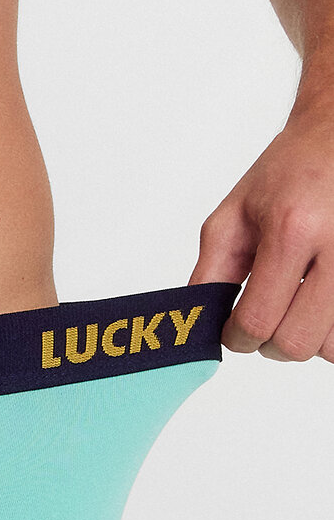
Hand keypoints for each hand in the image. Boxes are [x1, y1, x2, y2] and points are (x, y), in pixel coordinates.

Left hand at [189, 104, 333, 362]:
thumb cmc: (290, 172)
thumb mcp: (235, 214)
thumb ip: (211, 272)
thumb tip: (198, 323)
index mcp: (292, 230)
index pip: (257, 321)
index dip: (236, 337)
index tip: (233, 330)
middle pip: (297, 343)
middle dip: (271, 343)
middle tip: (266, 319)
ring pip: (331, 348)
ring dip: (307, 338)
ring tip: (298, 305)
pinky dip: (331, 329)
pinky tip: (320, 301)